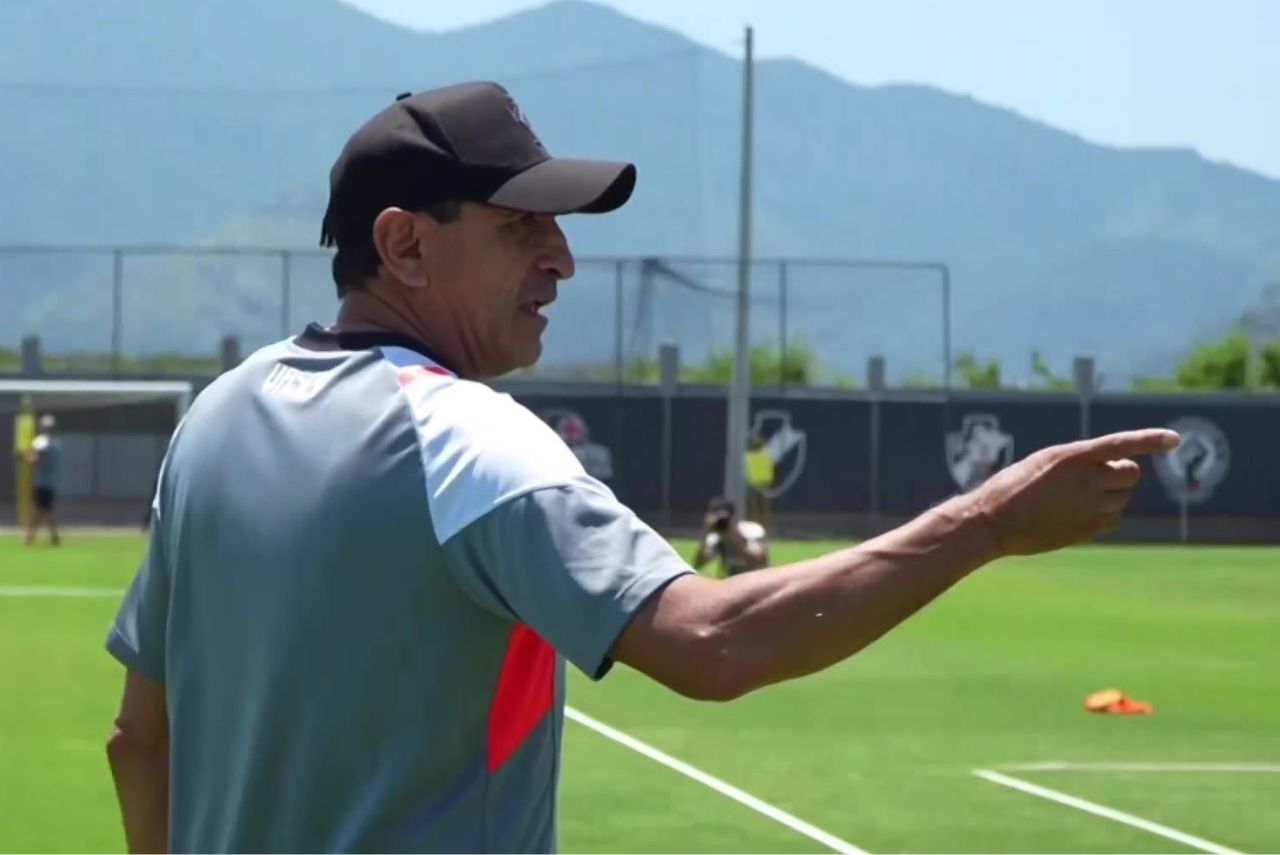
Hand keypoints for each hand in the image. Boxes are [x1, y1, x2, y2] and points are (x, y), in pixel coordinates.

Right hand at [973, 429, 1179, 555]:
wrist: (993, 521)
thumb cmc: (1013, 487)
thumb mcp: (1045, 463)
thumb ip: (1079, 464)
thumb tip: (1111, 475)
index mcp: (1072, 457)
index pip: (1120, 444)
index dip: (1149, 440)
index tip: (1174, 439)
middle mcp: (1086, 480)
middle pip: (1129, 474)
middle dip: (1120, 474)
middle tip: (1097, 477)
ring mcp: (1089, 507)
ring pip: (1121, 498)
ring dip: (1109, 495)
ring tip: (1075, 498)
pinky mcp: (1088, 529)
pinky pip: (1113, 519)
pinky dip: (1104, 515)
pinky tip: (1077, 515)